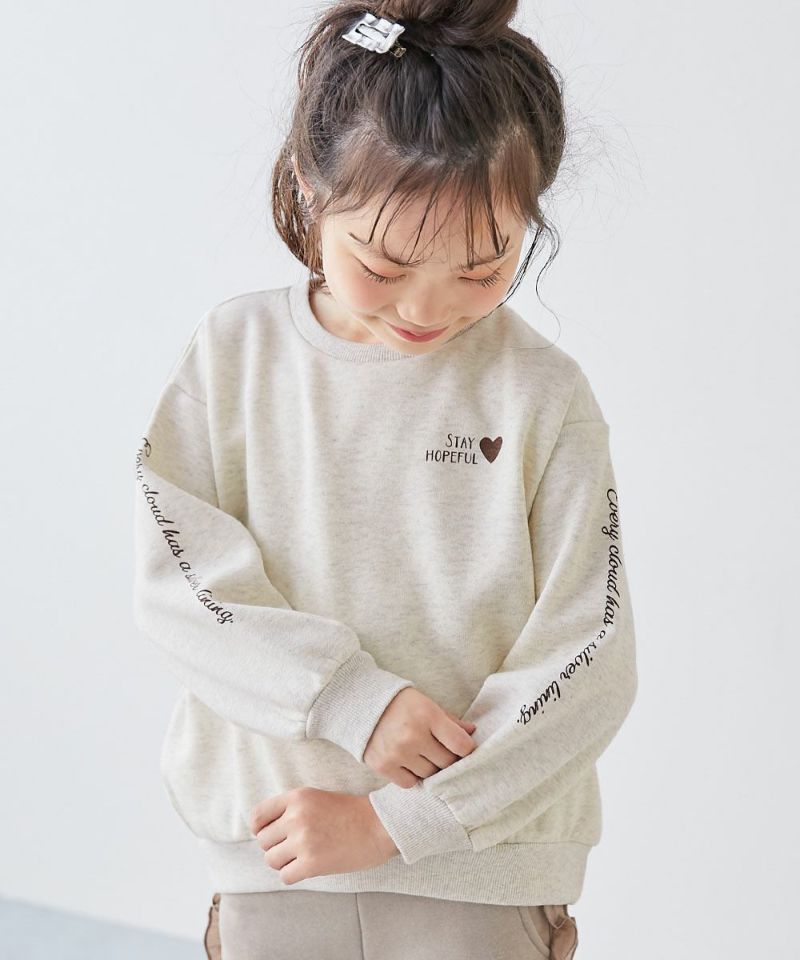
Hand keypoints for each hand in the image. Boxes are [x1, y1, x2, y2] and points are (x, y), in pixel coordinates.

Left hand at [249, 788, 399, 884]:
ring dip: (283, 862)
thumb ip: (291, 809)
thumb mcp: (317, 798)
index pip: (258, 816)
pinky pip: (285, 876)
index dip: (259, 828)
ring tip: (300, 858)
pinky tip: (307, 868)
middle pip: (263, 841)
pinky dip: (293, 875)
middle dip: (275, 846)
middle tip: (293, 847)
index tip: (268, 834)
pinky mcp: (312, 863)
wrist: (379, 826)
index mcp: (297, 797)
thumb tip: (262, 831)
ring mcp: (303, 841)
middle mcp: (296, 817)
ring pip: (271, 860)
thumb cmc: (350, 812)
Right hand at [363, 686, 477, 786]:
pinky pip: (410, 783)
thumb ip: (450, 720)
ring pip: (429, 775)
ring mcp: (397, 752)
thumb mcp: (427, 704)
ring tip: (422, 754)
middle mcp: (413, 736)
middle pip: (446, 763)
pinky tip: (408, 762)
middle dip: (448, 759)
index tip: (462, 747)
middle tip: (441, 751)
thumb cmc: (400, 704)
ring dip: (429, 767)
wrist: (361, 704)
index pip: (461, 745)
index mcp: (428, 715)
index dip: (466, 749)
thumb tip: (472, 733)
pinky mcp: (383, 766)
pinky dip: (412, 776)